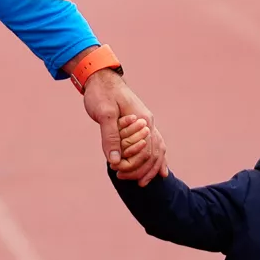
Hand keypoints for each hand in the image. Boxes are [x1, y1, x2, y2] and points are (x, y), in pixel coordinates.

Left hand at [80, 67, 163, 183]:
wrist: (102, 78)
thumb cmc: (102, 93)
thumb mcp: (104, 114)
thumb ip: (110, 136)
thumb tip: (115, 160)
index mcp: (143, 120)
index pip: (145, 150)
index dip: (134, 165)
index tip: (119, 173)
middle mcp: (149, 122)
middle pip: (154, 153)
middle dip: (143, 170)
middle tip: (127, 180)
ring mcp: (147, 123)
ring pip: (158, 149)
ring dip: (151, 167)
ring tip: (144, 182)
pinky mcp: (141, 123)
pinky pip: (154, 143)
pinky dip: (156, 157)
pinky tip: (158, 169)